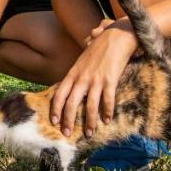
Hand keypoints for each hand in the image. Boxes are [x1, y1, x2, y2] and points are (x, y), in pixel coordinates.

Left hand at [49, 20, 136, 136]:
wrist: (116, 36)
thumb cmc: (99, 47)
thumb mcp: (82, 59)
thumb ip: (77, 72)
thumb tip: (72, 80)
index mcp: (73, 73)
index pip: (60, 94)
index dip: (56, 109)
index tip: (54, 122)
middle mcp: (82, 78)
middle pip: (71, 103)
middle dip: (68, 121)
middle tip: (67, 134)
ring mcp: (96, 79)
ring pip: (89, 106)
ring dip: (89, 122)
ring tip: (89, 133)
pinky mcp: (110, 80)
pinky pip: (108, 100)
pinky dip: (107, 112)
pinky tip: (107, 120)